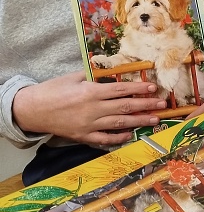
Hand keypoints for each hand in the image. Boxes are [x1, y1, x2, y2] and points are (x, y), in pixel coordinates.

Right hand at [12, 71, 166, 146]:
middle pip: (125, 107)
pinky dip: (119, 137)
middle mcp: (93, 109)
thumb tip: (110, 72)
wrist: (33, 110)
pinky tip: (131, 134)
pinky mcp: (84, 137)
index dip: (138, 89)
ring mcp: (89, 125)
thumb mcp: (73, 77)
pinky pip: (105, 139)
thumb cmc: (53, 90)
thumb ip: (93, 75)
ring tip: (154, 119)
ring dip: (139, 121)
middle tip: (162, 104)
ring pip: (119, 124)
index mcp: (91, 91)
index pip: (121, 90)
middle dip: (145, 105)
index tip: (153, 87)